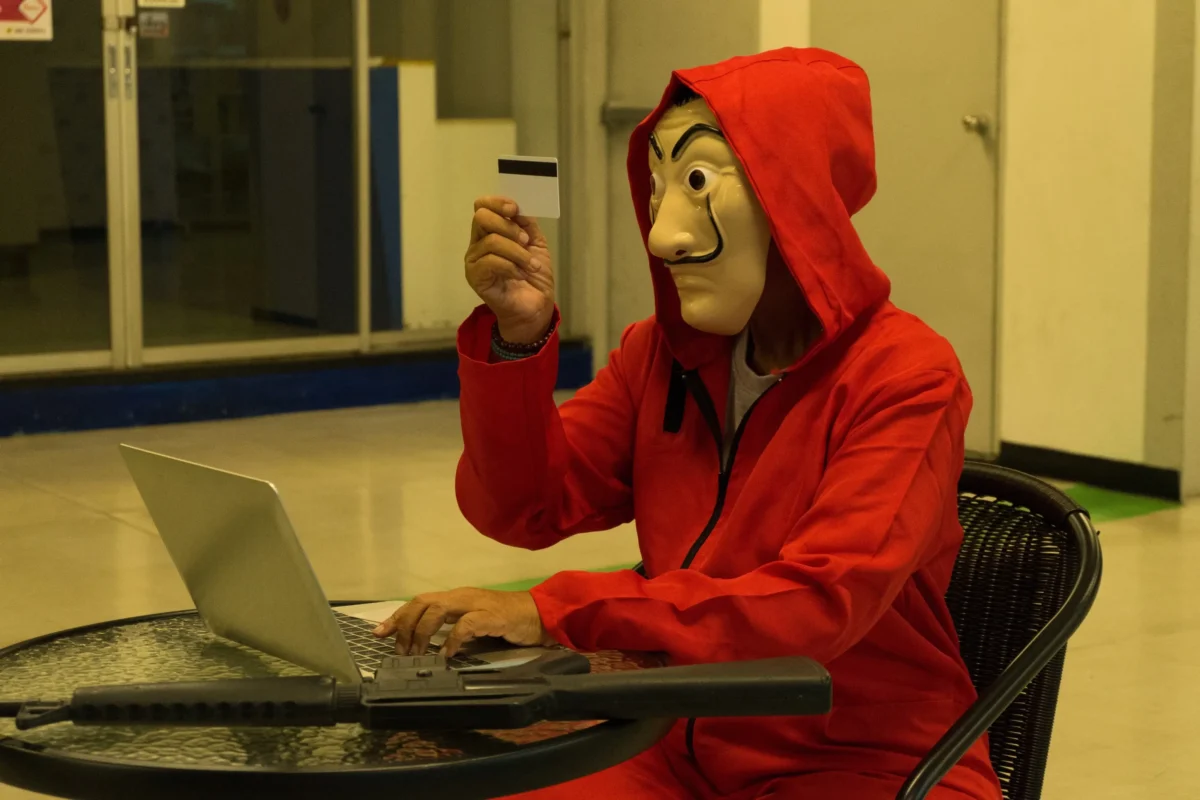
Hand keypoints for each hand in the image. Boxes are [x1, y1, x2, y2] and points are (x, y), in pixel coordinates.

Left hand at [372, 588, 556, 658]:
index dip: (398, 617)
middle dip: (405, 625)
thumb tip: (428, 646)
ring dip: (422, 633)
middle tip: (398, 650)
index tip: (379, 634)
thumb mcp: (474, 622)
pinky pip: (465, 625)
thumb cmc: (508, 621)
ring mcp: (476, 604)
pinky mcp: (491, 616)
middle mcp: (461, 596)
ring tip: (417, 655)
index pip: (419, 602)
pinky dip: (452, 640)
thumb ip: (453, 627)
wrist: (541, 614)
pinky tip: (447, 654)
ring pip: (438, 609)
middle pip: (422, 603)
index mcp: (456, 598)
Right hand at [465, 196, 554, 343]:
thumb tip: (520, 206)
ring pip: (491, 241)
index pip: (482, 206)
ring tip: (531, 265)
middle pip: (481, 218)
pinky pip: (491, 262)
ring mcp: (474, 261)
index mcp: (490, 232)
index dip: (497, 202)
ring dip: (517, 252)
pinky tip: (521, 274)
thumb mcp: (535, 243)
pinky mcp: (476, 278)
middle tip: (525, 241)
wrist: (535, 306)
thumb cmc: (533, 275)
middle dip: (508, 226)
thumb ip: (527, 223)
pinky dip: (511, 266)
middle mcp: (478, 244)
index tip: (515, 210)